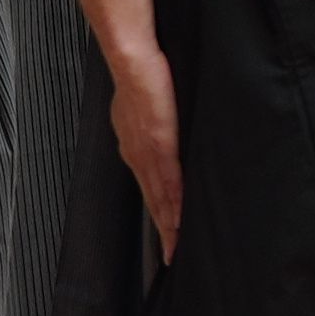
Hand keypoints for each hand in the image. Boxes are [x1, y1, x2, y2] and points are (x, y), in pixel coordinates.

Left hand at [102, 41, 183, 254]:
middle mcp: (135, 153)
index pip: (149, 187)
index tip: (166, 236)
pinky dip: (175, 204)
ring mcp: (145, 150)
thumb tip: (164, 131)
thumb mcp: (146, 106)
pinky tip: (181, 222)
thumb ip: (155, 124)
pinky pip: (169, 180)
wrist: (132, 56)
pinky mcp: (158, 142)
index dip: (158, 213)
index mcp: (133, 145)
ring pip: (159, 196)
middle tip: (171, 259)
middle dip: (163, 231)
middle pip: (153, 200)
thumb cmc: (143, 73)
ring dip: (169, 225)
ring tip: (176, 249)